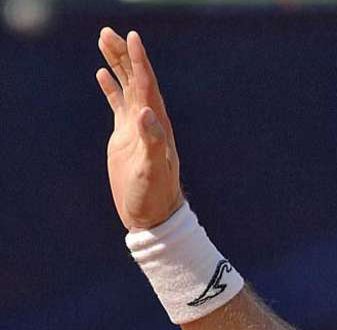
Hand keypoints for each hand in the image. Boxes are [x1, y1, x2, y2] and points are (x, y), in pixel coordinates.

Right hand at [96, 28, 182, 230]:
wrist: (154, 214)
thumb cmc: (156, 194)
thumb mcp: (153, 169)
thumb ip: (152, 142)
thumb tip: (145, 113)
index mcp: (156, 124)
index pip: (147, 85)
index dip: (139, 61)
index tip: (133, 37)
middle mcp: (149, 121)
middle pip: (136, 79)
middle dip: (124, 55)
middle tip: (108, 31)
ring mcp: (136, 127)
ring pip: (127, 87)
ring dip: (117, 64)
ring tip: (104, 40)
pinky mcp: (126, 137)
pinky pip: (118, 105)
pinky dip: (112, 88)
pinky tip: (103, 74)